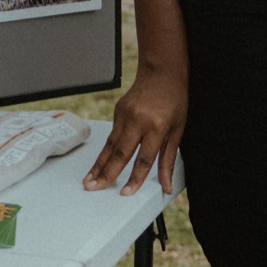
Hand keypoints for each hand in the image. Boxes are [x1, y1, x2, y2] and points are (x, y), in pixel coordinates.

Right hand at [82, 67, 185, 194]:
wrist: (162, 72)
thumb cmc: (175, 102)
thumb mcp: (178, 131)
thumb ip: (168, 160)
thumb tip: (167, 186)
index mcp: (157, 128)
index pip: (144, 160)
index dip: (134, 178)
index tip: (125, 193)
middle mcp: (138, 121)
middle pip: (120, 153)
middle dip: (106, 174)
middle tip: (93, 188)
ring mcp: (125, 115)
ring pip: (110, 145)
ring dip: (98, 164)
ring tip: (88, 180)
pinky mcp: (118, 111)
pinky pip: (112, 134)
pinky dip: (105, 150)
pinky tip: (98, 164)